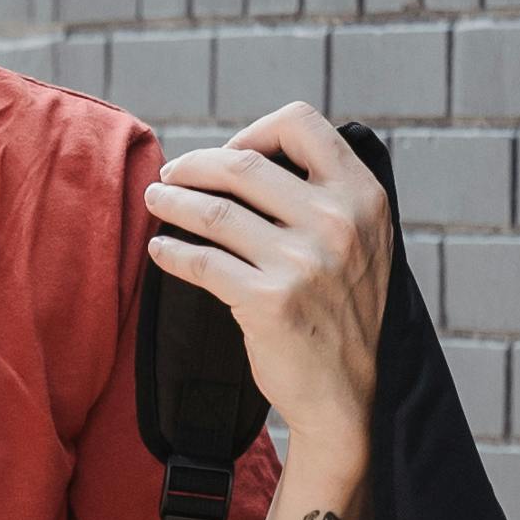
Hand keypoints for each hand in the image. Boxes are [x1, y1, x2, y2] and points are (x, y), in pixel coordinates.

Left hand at [148, 104, 392, 459]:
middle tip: (171, 175)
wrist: (347, 395)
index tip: (229, 156)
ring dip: (171, 201)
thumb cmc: (341, 313)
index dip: (254, 132)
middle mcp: (338, 222)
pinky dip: (170, 251)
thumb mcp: (363, 242)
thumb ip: (326, 197)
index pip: (302, 124)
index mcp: (364, 197)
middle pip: (243, 165)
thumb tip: (246, 157)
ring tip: (155, 201)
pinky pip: (201, 261)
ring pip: (214, 211)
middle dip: (194, 165)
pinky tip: (159, 249)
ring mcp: (304, 262)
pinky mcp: (269, 301)